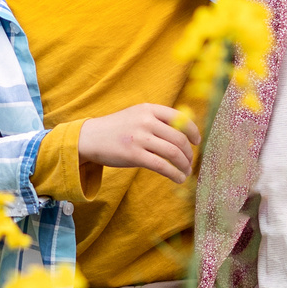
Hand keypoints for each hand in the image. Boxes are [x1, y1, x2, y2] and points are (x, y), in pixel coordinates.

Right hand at [77, 104, 201, 181]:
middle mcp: (146, 121)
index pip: (180, 118)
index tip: (197, 142)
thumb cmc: (117, 129)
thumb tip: (184, 133)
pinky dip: (174, 174)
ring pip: (173, 153)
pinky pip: (162, 166)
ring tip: (186, 172)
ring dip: (184, 165)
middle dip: (189, 153)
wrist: (90, 138)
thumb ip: (157, 120)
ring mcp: (139, 138)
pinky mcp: (134, 155)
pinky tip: (178, 178)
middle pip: (179, 138)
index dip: (192, 131)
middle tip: (190, 162)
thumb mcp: (136, 116)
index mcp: (148, 109)